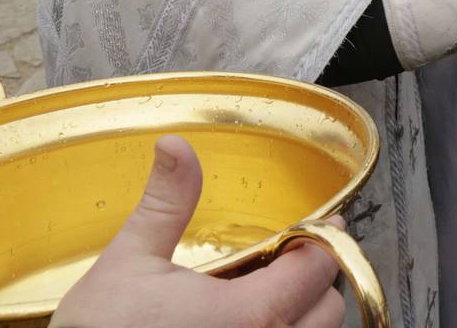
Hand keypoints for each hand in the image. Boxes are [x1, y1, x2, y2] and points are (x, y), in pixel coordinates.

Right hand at [52, 135, 344, 327]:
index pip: (319, 267)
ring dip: (300, 318)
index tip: (314, 228)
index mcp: (249, 314)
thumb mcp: (128, 263)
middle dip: (312, 283)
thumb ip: (167, 203)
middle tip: (283, 265)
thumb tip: (175, 146)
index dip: (319, 242)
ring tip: (262, 302)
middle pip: (328, 310)